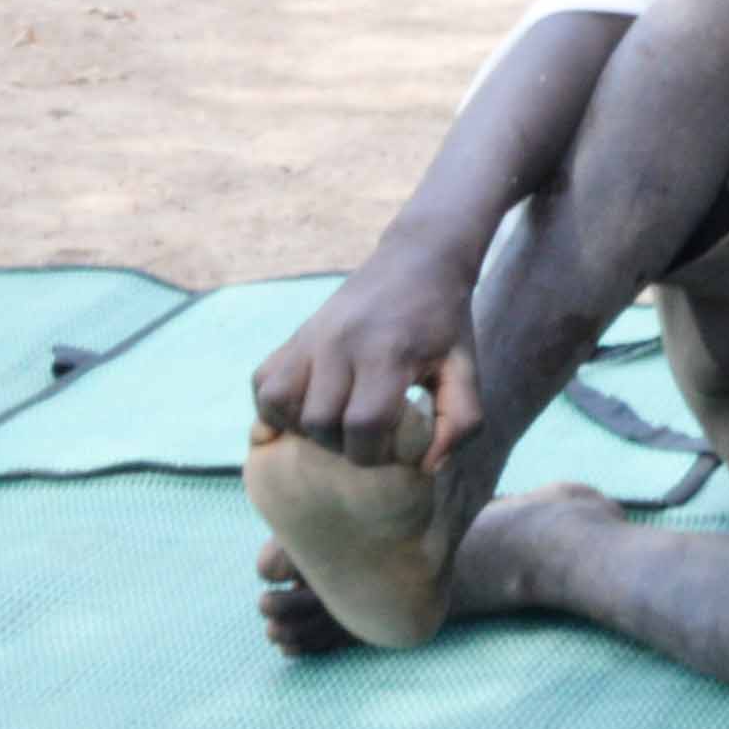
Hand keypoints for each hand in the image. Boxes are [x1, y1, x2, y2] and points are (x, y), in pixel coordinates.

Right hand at [251, 243, 482, 471]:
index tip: (394, 444)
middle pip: (319, 423)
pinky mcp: (295, 336)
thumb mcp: (466, 368)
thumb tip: (427, 468)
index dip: (377, 451)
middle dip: (343, 444)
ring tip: (338, 422)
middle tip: (369, 433)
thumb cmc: (445, 323)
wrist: (418, 260)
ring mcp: (310, 337)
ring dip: (305, 427)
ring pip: (279, 405)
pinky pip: (263, 385)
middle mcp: (339, 343)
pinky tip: (310, 408)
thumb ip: (462, 421)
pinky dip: (277, 407)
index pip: (364, 425)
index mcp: (386, 352)